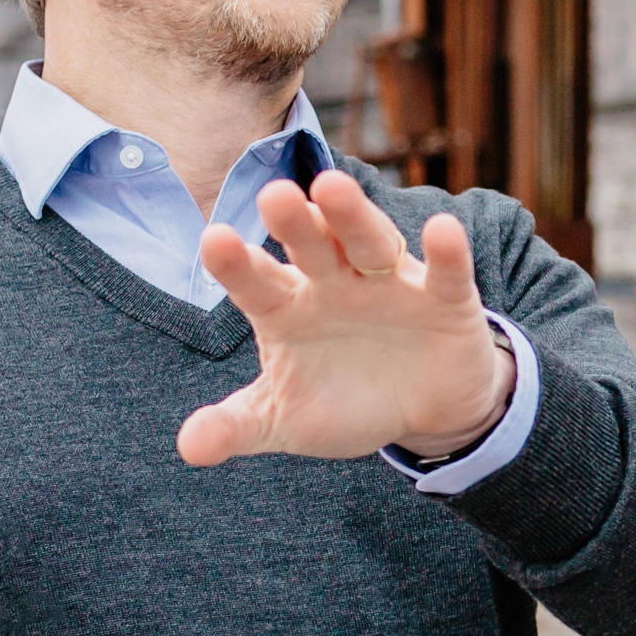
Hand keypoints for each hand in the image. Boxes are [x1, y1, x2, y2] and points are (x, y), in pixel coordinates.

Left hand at [176, 172, 517, 466]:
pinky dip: (447, 253)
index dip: (237, 264)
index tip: (214, 241)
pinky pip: (446, 273)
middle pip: (312, 247)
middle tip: (274, 195)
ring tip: (332, 187)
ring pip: (369, 243)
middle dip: (295, 223)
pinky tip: (442, 229)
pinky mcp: (446, 300)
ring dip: (353, 217)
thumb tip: (189, 448)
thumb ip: (238, 426)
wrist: (425, 413)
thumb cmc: (346, 402)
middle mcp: (336, 285)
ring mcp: (390, 286)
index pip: (258, 283)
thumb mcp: (285, 420)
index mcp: (289, 309)